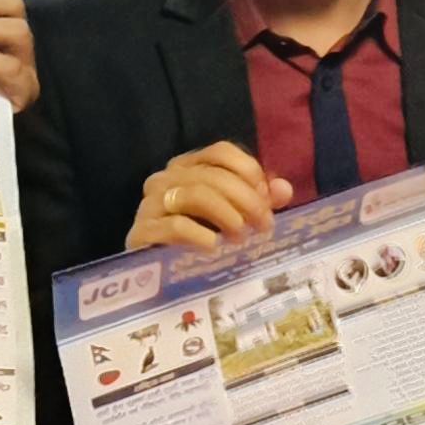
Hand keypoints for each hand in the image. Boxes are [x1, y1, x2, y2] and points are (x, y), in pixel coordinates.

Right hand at [128, 144, 284, 258]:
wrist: (153, 273)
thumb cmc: (196, 237)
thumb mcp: (230, 215)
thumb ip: (258, 200)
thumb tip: (283, 190)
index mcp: (187, 166)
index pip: (220, 151)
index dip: (249, 170)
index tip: (267, 197)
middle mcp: (165, 178)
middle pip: (213, 175)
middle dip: (246, 199)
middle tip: (263, 225)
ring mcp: (150, 204)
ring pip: (196, 195)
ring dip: (227, 216)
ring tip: (241, 238)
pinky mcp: (140, 232)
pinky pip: (175, 226)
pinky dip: (201, 235)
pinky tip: (214, 247)